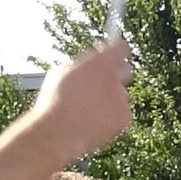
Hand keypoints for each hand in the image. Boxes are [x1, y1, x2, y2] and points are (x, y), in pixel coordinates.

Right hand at [36, 41, 132, 157]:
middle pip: (125, 70)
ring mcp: (121, 97)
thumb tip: (89, 66)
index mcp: (99, 62)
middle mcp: (114, 77)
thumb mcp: (62, 73)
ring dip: (111, 99)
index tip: (114, 54)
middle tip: (103, 82)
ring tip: (89, 110)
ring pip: (121, 94)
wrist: (58, 132)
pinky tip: (94, 121)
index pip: (121, 47)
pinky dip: (112, 117)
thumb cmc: (54, 103)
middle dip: (116, 74)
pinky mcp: (125, 116)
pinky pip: (121, 113)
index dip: (117, 50)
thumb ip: (83, 66)